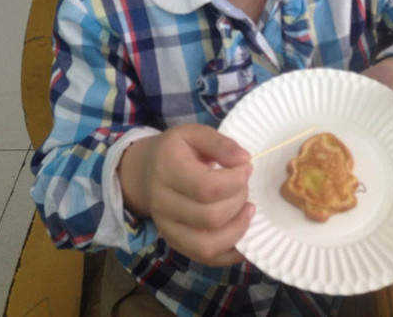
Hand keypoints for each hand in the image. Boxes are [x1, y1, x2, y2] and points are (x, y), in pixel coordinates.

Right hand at [118, 124, 253, 265]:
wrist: (145, 171)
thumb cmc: (175, 150)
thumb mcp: (194, 134)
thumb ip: (220, 143)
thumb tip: (245, 160)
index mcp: (167, 169)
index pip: (206, 187)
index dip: (235, 180)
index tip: (246, 167)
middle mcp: (162, 203)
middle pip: (210, 217)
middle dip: (238, 200)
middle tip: (244, 184)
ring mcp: (166, 227)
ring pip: (207, 244)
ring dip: (237, 228)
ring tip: (247, 208)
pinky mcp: (174, 243)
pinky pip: (205, 258)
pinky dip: (230, 251)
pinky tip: (242, 232)